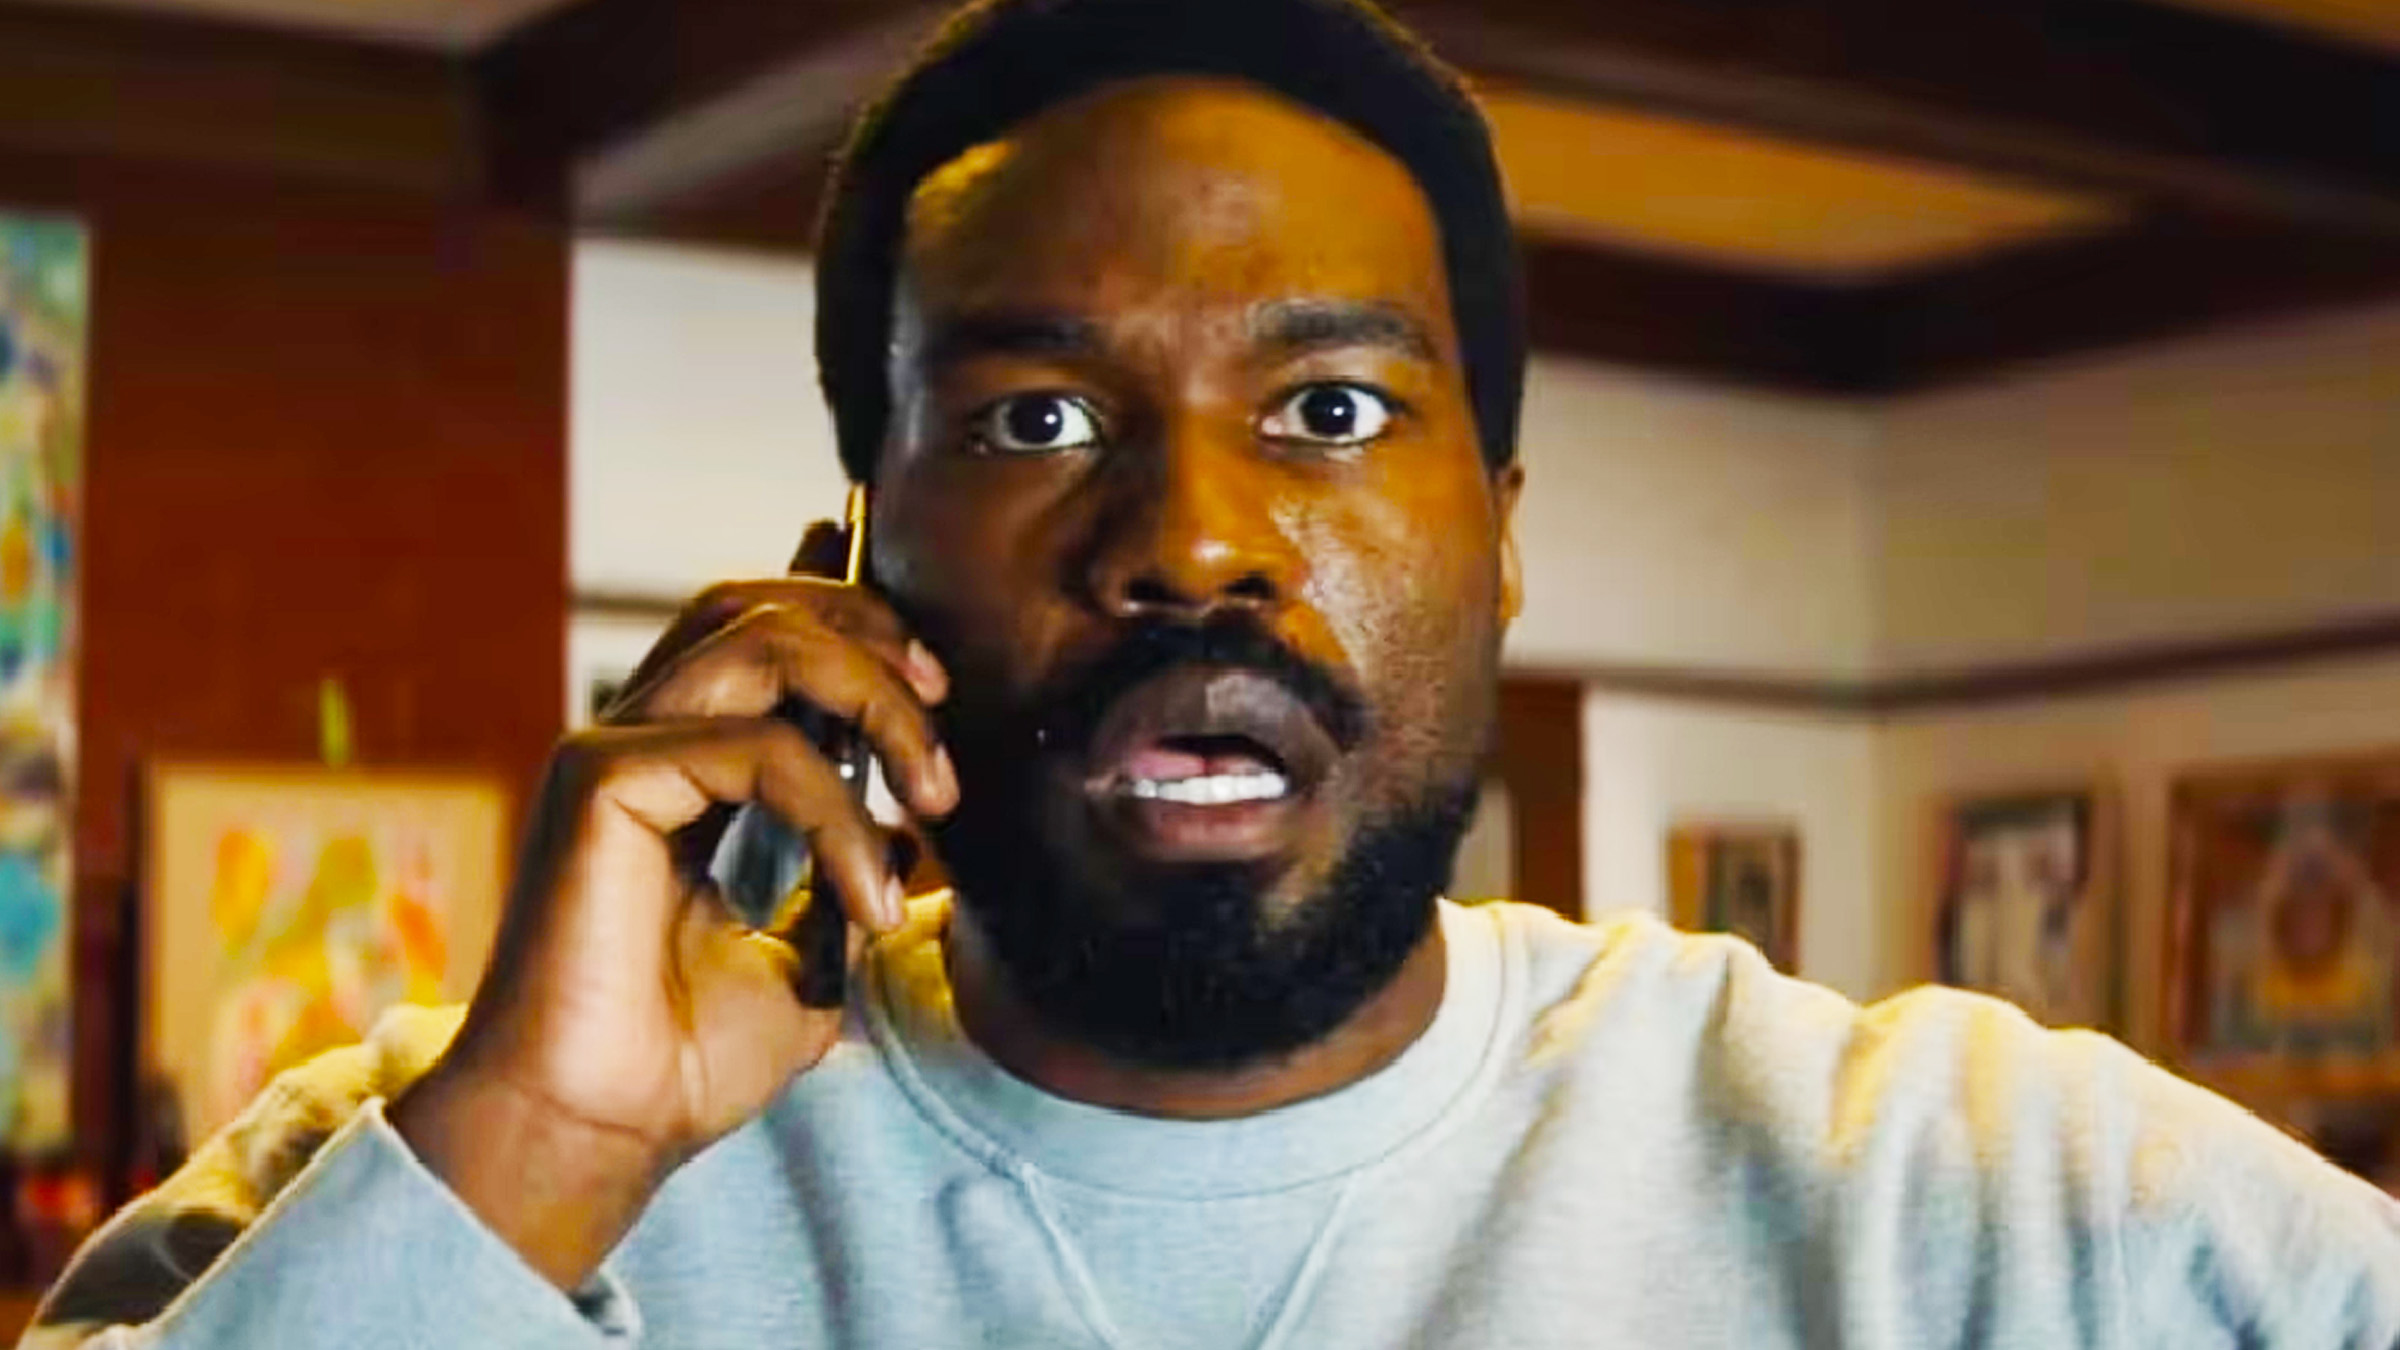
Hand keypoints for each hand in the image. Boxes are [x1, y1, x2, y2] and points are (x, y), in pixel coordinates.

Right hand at [392, 523, 953, 1288]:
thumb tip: (916, 822)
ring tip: (936, 791)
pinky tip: (872, 901)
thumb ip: (849, 873)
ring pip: (765, 640)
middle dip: (873, 630)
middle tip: (946, 706)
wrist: (601, 1132)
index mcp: (681, 769)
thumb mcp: (809, 958)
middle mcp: (641, 741)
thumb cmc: (685, 1063)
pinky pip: (761, 748)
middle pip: (761, 606)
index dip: (844, 609)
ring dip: (877, 700)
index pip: (758, 636)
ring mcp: (614, 750)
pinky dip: (840, 816)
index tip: (936, 672)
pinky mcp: (602, 778)